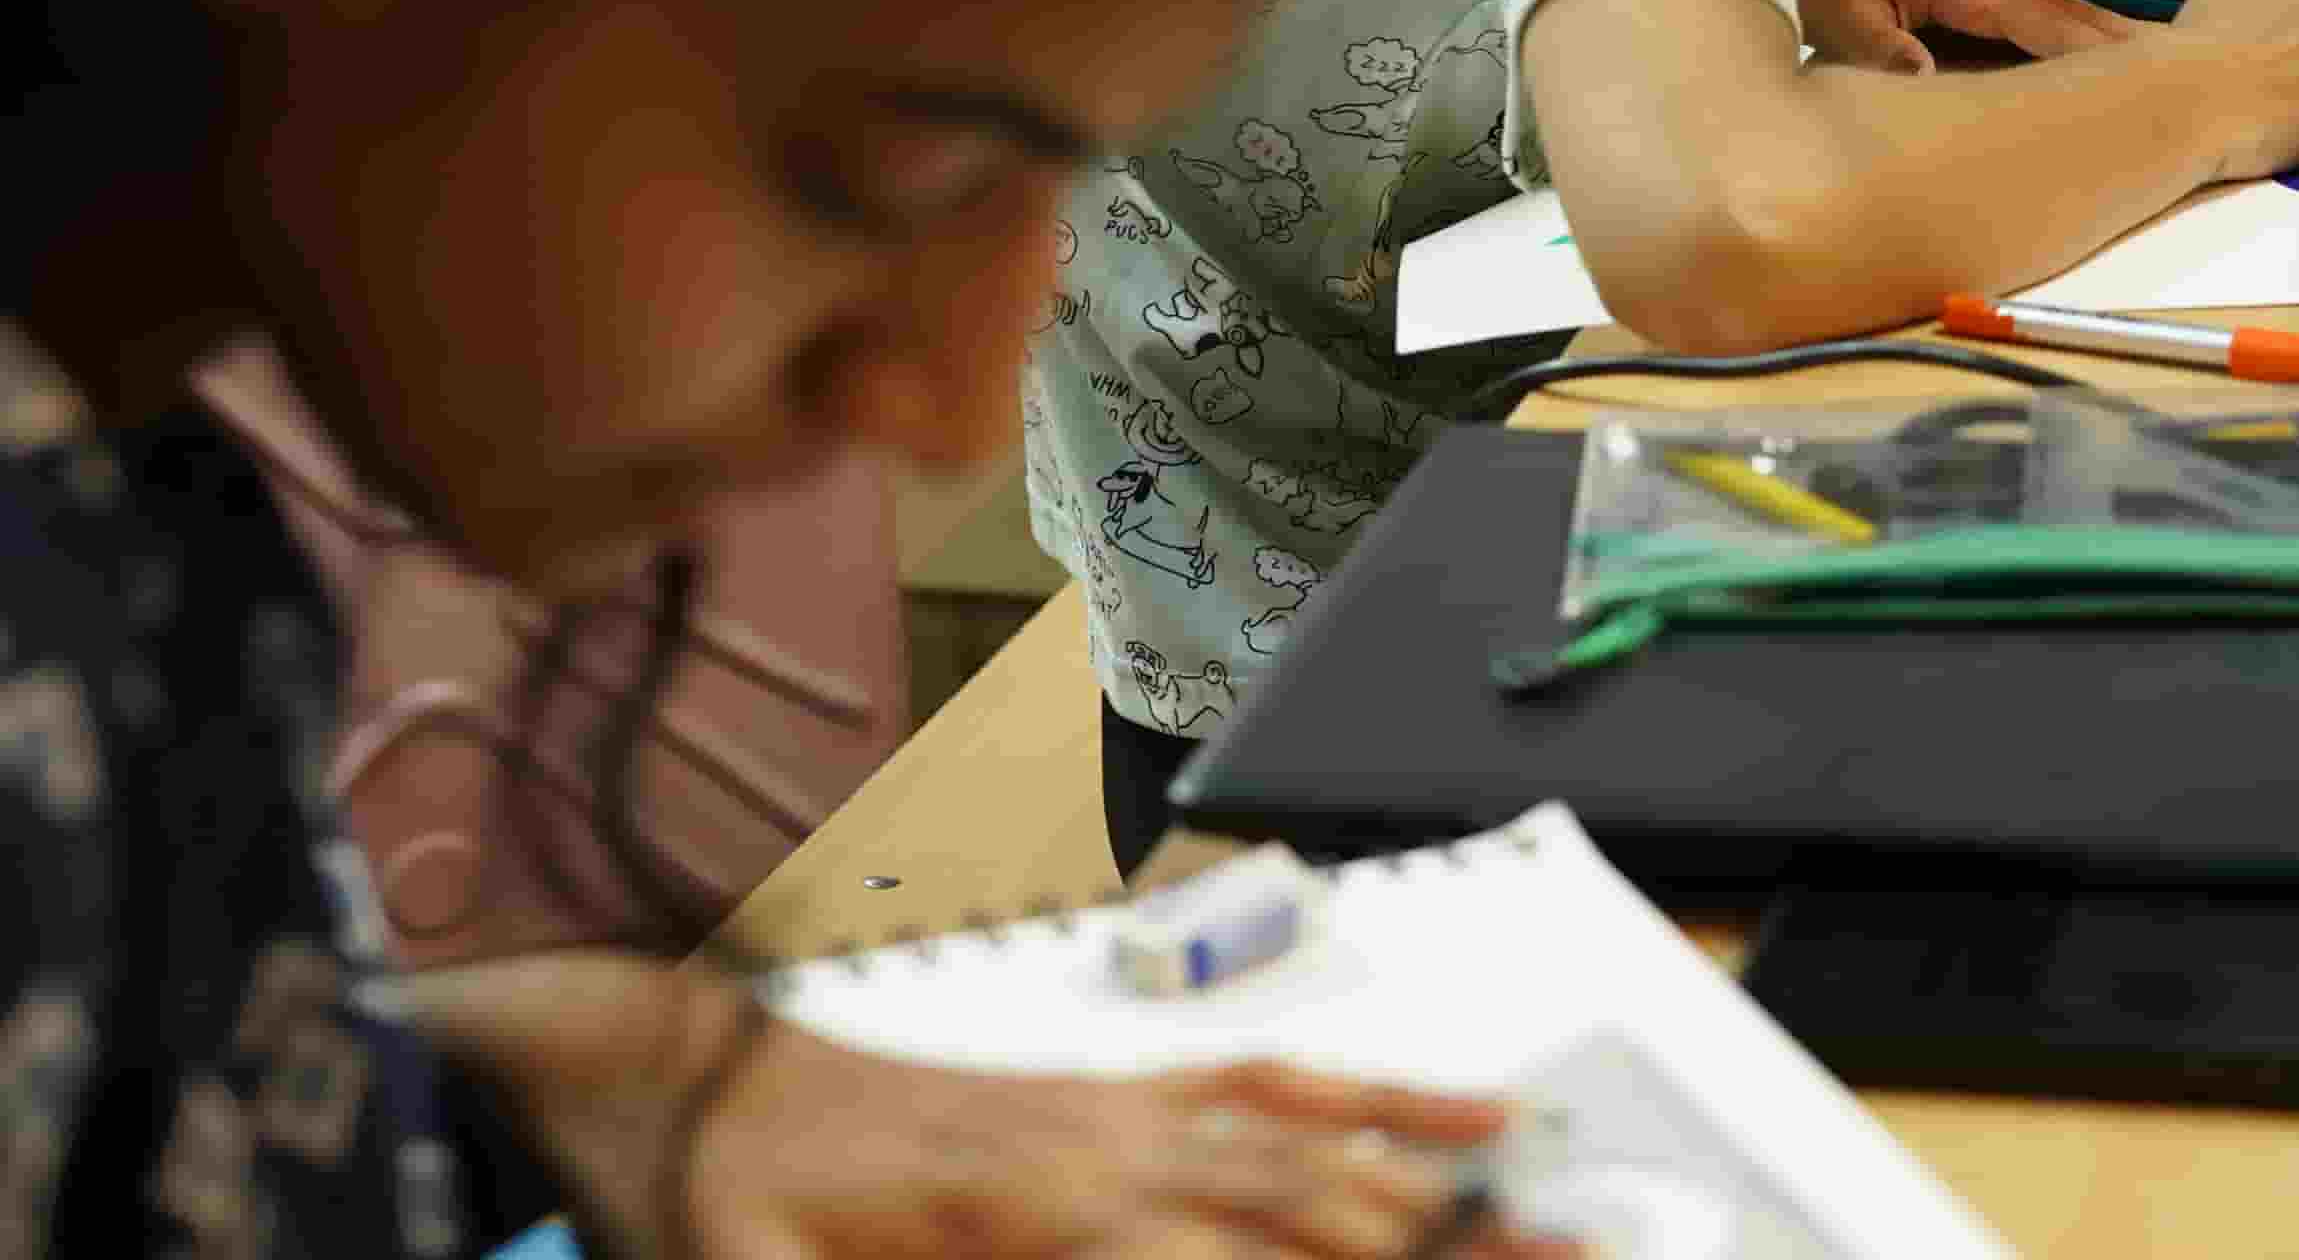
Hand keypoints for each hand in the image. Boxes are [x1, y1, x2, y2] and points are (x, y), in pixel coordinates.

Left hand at [677, 1017, 1578, 1259]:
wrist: (704, 1085)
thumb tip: (1002, 1254)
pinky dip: (1386, 1106)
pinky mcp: (1137, 1091)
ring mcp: (1138, 1114)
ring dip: (1447, 1199)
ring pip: (1324, 1159)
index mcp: (1040, 1221)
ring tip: (1563, 1223)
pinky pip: (1284, 1090)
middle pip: (1315, 1218)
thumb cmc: (738, 1204)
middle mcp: (1115, 1156)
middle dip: (1441, 1255)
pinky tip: (1472, 1128)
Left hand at [1792, 0, 2137, 74]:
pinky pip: (2036, 33)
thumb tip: (1933, 80)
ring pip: (2059, 23)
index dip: (2092, 54)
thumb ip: (1885, 50)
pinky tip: (2097, 75)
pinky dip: (2074, 49)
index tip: (2145, 81)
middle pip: (2069, 19)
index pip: (2045, 24)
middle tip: (2191, 80)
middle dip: (2124, 48)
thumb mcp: (1838, 19)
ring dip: (2107, 49)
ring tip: (2165, 78)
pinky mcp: (1972, 10)